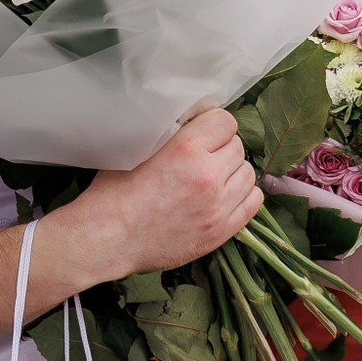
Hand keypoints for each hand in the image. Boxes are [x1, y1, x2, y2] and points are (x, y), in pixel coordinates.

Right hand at [48, 109, 261, 280]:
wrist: (108, 239)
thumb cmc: (114, 193)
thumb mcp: (137, 148)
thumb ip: (172, 134)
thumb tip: (194, 121)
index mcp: (186, 150)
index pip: (226, 121)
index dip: (213, 124)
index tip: (203, 132)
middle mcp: (208, 176)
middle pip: (237, 147)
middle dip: (222, 148)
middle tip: (204, 157)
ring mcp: (217, 207)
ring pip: (247, 174)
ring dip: (233, 171)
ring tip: (214, 177)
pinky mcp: (220, 232)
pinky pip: (253, 203)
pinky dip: (243, 195)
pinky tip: (225, 196)